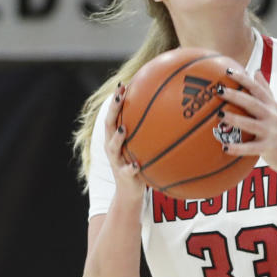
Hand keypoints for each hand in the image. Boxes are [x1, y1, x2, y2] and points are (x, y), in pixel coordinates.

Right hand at [104, 84, 145, 198]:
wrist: (130, 192)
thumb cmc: (138, 163)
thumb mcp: (141, 145)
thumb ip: (147, 131)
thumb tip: (168, 110)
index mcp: (115, 137)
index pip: (114, 114)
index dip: (116, 100)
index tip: (123, 84)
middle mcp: (112, 146)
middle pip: (109, 125)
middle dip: (113, 109)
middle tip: (119, 96)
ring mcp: (116, 161)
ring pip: (113, 147)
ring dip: (117, 138)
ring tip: (124, 129)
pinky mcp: (123, 175)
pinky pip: (126, 171)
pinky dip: (131, 167)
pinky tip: (137, 165)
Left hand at [217, 68, 276, 175]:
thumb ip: (266, 91)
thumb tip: (256, 72)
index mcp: (272, 106)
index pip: (257, 89)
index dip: (243, 79)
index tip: (228, 71)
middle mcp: (272, 117)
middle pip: (252, 103)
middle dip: (236, 95)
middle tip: (219, 90)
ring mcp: (271, 132)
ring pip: (251, 124)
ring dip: (235, 119)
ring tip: (220, 115)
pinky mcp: (269, 148)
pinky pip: (251, 148)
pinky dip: (238, 148)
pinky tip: (224, 147)